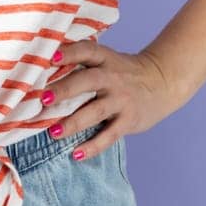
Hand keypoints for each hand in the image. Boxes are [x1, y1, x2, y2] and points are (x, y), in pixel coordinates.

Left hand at [39, 38, 192, 159]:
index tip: (51, 57)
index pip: (87, 51)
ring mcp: (122, 100)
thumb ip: (83, 63)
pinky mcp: (128, 120)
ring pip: (95, 111)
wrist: (163, 82)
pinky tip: (76, 154)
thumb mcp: (108, 60)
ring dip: (73, 123)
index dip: (69, 52)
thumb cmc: (123, 72)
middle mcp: (113, 78)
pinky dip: (93, 146)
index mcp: (105, 59)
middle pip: (87, 81)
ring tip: (53, 133)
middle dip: (64, 90)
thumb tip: (42, 69)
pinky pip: (109, 135)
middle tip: (43, 100)